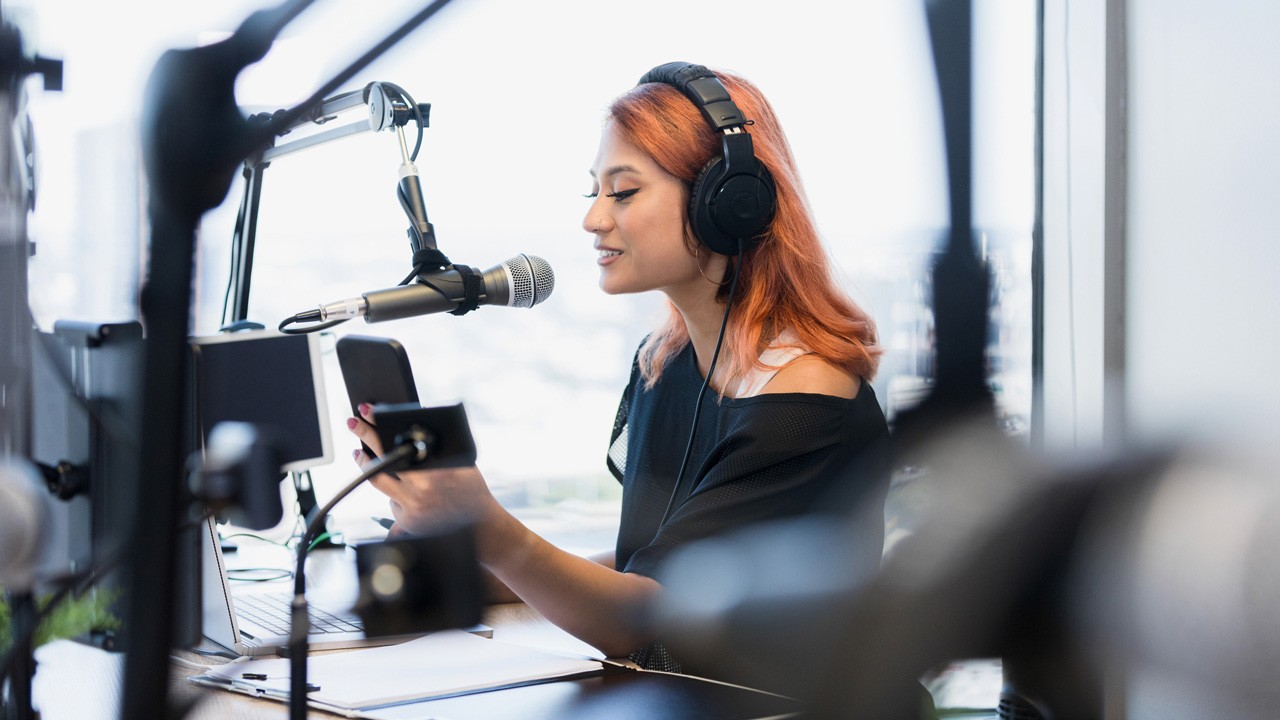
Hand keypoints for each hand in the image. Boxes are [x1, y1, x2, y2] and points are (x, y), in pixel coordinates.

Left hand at [347, 404, 503, 543]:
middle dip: (364, 439)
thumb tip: (414, 432)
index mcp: (433, 470)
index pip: (396, 443)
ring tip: (362, 454)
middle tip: (352, 423)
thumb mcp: (459, 463)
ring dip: (369, 467)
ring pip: (380, 482)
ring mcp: (412, 508)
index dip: (377, 427)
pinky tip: (407, 494)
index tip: (366, 411)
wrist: (481, 526)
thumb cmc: (471, 489)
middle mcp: (420, 489)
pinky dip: (397, 496)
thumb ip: (436, 452)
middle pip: (379, 463)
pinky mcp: (409, 524)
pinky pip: (393, 504)